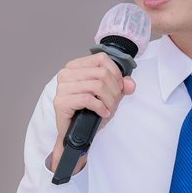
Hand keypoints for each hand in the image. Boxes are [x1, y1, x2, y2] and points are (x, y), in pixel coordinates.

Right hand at [49, 52, 135, 173]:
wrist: (76, 133)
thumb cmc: (89, 112)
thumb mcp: (108, 95)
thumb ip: (120, 86)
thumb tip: (130, 84)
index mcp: (75, 66)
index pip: (101, 59)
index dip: (116, 73)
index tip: (118, 87)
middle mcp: (66, 74)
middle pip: (102, 73)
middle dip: (114, 90)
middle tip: (114, 103)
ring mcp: (62, 87)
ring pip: (97, 86)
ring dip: (109, 101)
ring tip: (109, 109)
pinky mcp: (61, 102)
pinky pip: (88, 99)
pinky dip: (100, 107)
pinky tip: (103, 113)